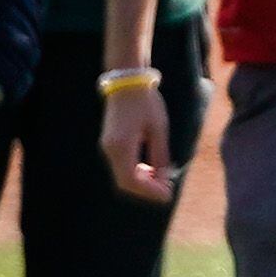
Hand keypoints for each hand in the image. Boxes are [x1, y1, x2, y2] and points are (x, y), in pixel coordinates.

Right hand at [102, 80, 177, 201]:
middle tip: (166, 189)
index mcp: (122, 146)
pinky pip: (121, 166)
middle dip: (146, 190)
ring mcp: (107, 146)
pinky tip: (150, 169)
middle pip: (125, 183)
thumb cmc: (146, 103)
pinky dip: (135, 173)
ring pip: (122, 176)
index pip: (132, 181)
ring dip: (141, 182)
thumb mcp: (159, 129)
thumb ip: (161, 156)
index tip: (168, 194)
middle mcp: (110, 149)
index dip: (150, 192)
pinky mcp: (109, 143)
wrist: (127, 82)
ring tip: (161, 179)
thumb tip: (165, 179)